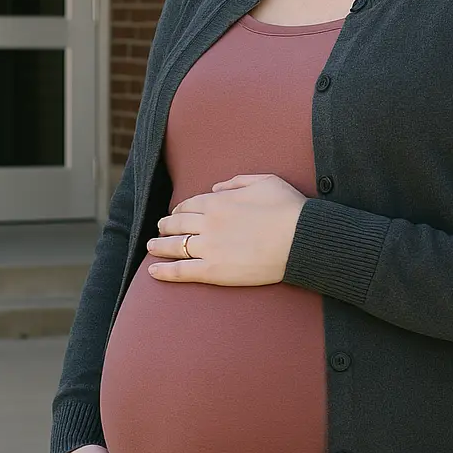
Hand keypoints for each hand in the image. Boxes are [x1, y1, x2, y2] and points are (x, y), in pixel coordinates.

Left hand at [146, 173, 306, 285]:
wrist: (301, 238)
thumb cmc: (289, 208)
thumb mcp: (265, 181)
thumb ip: (237, 182)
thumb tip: (217, 188)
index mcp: (218, 201)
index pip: (189, 204)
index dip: (179, 209)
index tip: (175, 213)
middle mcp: (208, 223)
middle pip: (177, 224)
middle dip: (166, 226)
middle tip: (159, 229)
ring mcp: (209, 247)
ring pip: (175, 245)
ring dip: (159, 245)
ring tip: (150, 247)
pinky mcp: (214, 270)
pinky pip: (182, 271)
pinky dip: (164, 271)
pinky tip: (153, 272)